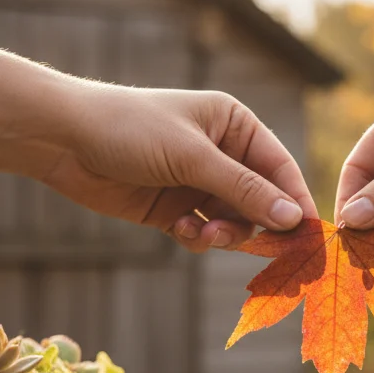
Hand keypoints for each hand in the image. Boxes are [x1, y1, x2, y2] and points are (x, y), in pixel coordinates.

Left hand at [0, 38, 313, 250]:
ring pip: (233, 223)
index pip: (279, 167)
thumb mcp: (193, 158)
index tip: (308, 237)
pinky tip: (179, 230)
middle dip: (254, 225)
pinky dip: (198, 238)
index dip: (295, 202)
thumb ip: (245, 190)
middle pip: (260, 202)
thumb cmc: (131, 130)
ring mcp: (197, 183)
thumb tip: (294, 219)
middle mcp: (221, 154)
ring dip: (223, 235)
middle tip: (251, 247)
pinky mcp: (174, 209)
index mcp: (234, 125)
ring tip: (202, 233)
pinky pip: (204, 233)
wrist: (65, 141)